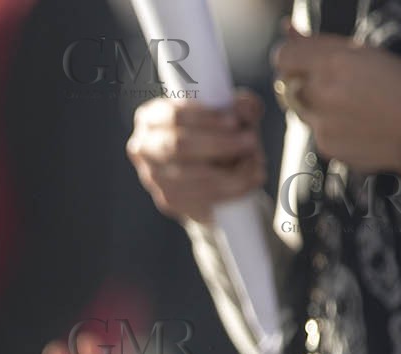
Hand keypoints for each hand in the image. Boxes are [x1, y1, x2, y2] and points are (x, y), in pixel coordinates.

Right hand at [127, 90, 266, 224]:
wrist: (211, 176)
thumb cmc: (218, 136)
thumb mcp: (231, 115)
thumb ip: (241, 106)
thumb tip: (242, 108)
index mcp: (152, 118)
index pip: (175, 116)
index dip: (206, 118)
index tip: (235, 121)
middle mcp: (144, 147)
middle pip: (178, 145)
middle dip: (219, 143)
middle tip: (251, 141)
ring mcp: (153, 176)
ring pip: (191, 176)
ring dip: (229, 169)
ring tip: (256, 161)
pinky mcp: (168, 200)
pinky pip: (200, 197)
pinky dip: (231, 189)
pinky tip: (251, 180)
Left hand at [272, 25, 400, 170]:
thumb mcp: (368, 54)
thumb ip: (322, 44)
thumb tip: (288, 30)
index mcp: (335, 63)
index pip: (284, 55)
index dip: (290, 54)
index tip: (298, 56)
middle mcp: (323, 93)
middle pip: (286, 82)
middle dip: (302, 78)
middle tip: (332, 80)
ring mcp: (321, 122)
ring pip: (298, 107)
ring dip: (314, 101)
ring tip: (351, 102)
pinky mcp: (324, 145)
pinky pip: (314, 128)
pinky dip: (327, 123)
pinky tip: (355, 121)